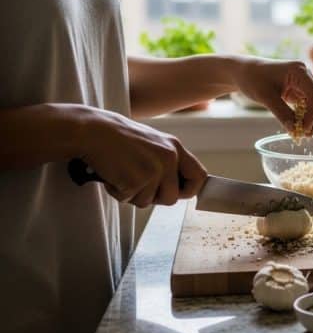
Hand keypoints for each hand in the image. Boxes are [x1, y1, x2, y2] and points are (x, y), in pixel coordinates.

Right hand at [76, 107, 206, 207]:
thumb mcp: (153, 143)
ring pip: (148, 202)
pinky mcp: (135, 181)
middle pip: (172, 198)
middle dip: (154, 198)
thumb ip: (167, 161)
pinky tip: (112, 174)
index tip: (178, 193)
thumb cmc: (119, 138)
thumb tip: (178, 187)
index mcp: (175, 148)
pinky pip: (128, 199)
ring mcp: (153, 170)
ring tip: (122, 173)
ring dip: (133, 194)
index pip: (199, 176)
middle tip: (138, 185)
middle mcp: (168, 159)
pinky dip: (117, 192)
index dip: (190, 190)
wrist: (93, 130)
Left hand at [232, 57, 312, 135]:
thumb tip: (294, 131)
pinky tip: (299, 125)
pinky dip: (307, 115)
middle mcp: (306, 74)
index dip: (312, 114)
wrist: (244, 72)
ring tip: (303, 132)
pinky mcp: (300, 89)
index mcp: (299, 71)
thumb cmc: (252, 79)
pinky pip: (310, 103)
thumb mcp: (265, 97)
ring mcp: (305, 81)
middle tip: (308, 134)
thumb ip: (281, 113)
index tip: (304, 129)